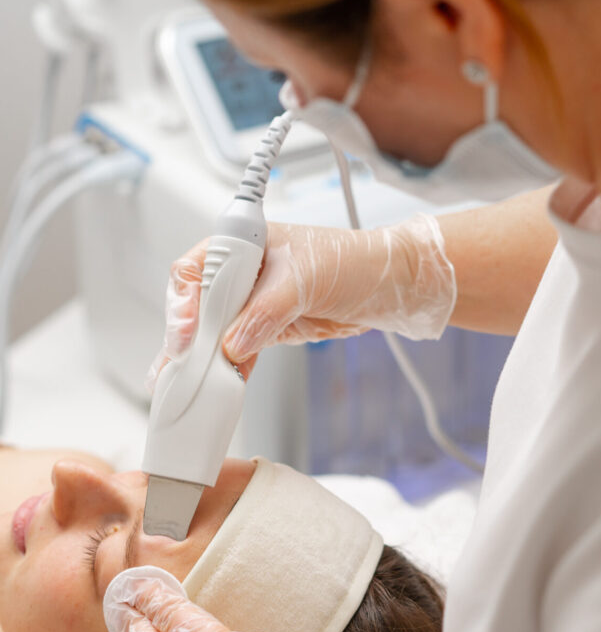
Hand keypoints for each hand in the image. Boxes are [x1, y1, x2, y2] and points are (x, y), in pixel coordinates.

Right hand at [147, 214, 455, 386]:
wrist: (385, 287)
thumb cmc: (351, 261)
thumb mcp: (304, 280)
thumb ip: (265, 311)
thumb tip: (233, 342)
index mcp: (241, 244)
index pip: (193, 271)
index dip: (184, 304)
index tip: (188, 333)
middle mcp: (240, 273)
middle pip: (195, 308)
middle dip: (187, 340)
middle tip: (185, 367)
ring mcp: (251, 304)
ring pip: (212, 334)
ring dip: (202, 361)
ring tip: (188, 386)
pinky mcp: (265, 329)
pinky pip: (236, 352)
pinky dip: (228, 370)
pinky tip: (219, 385)